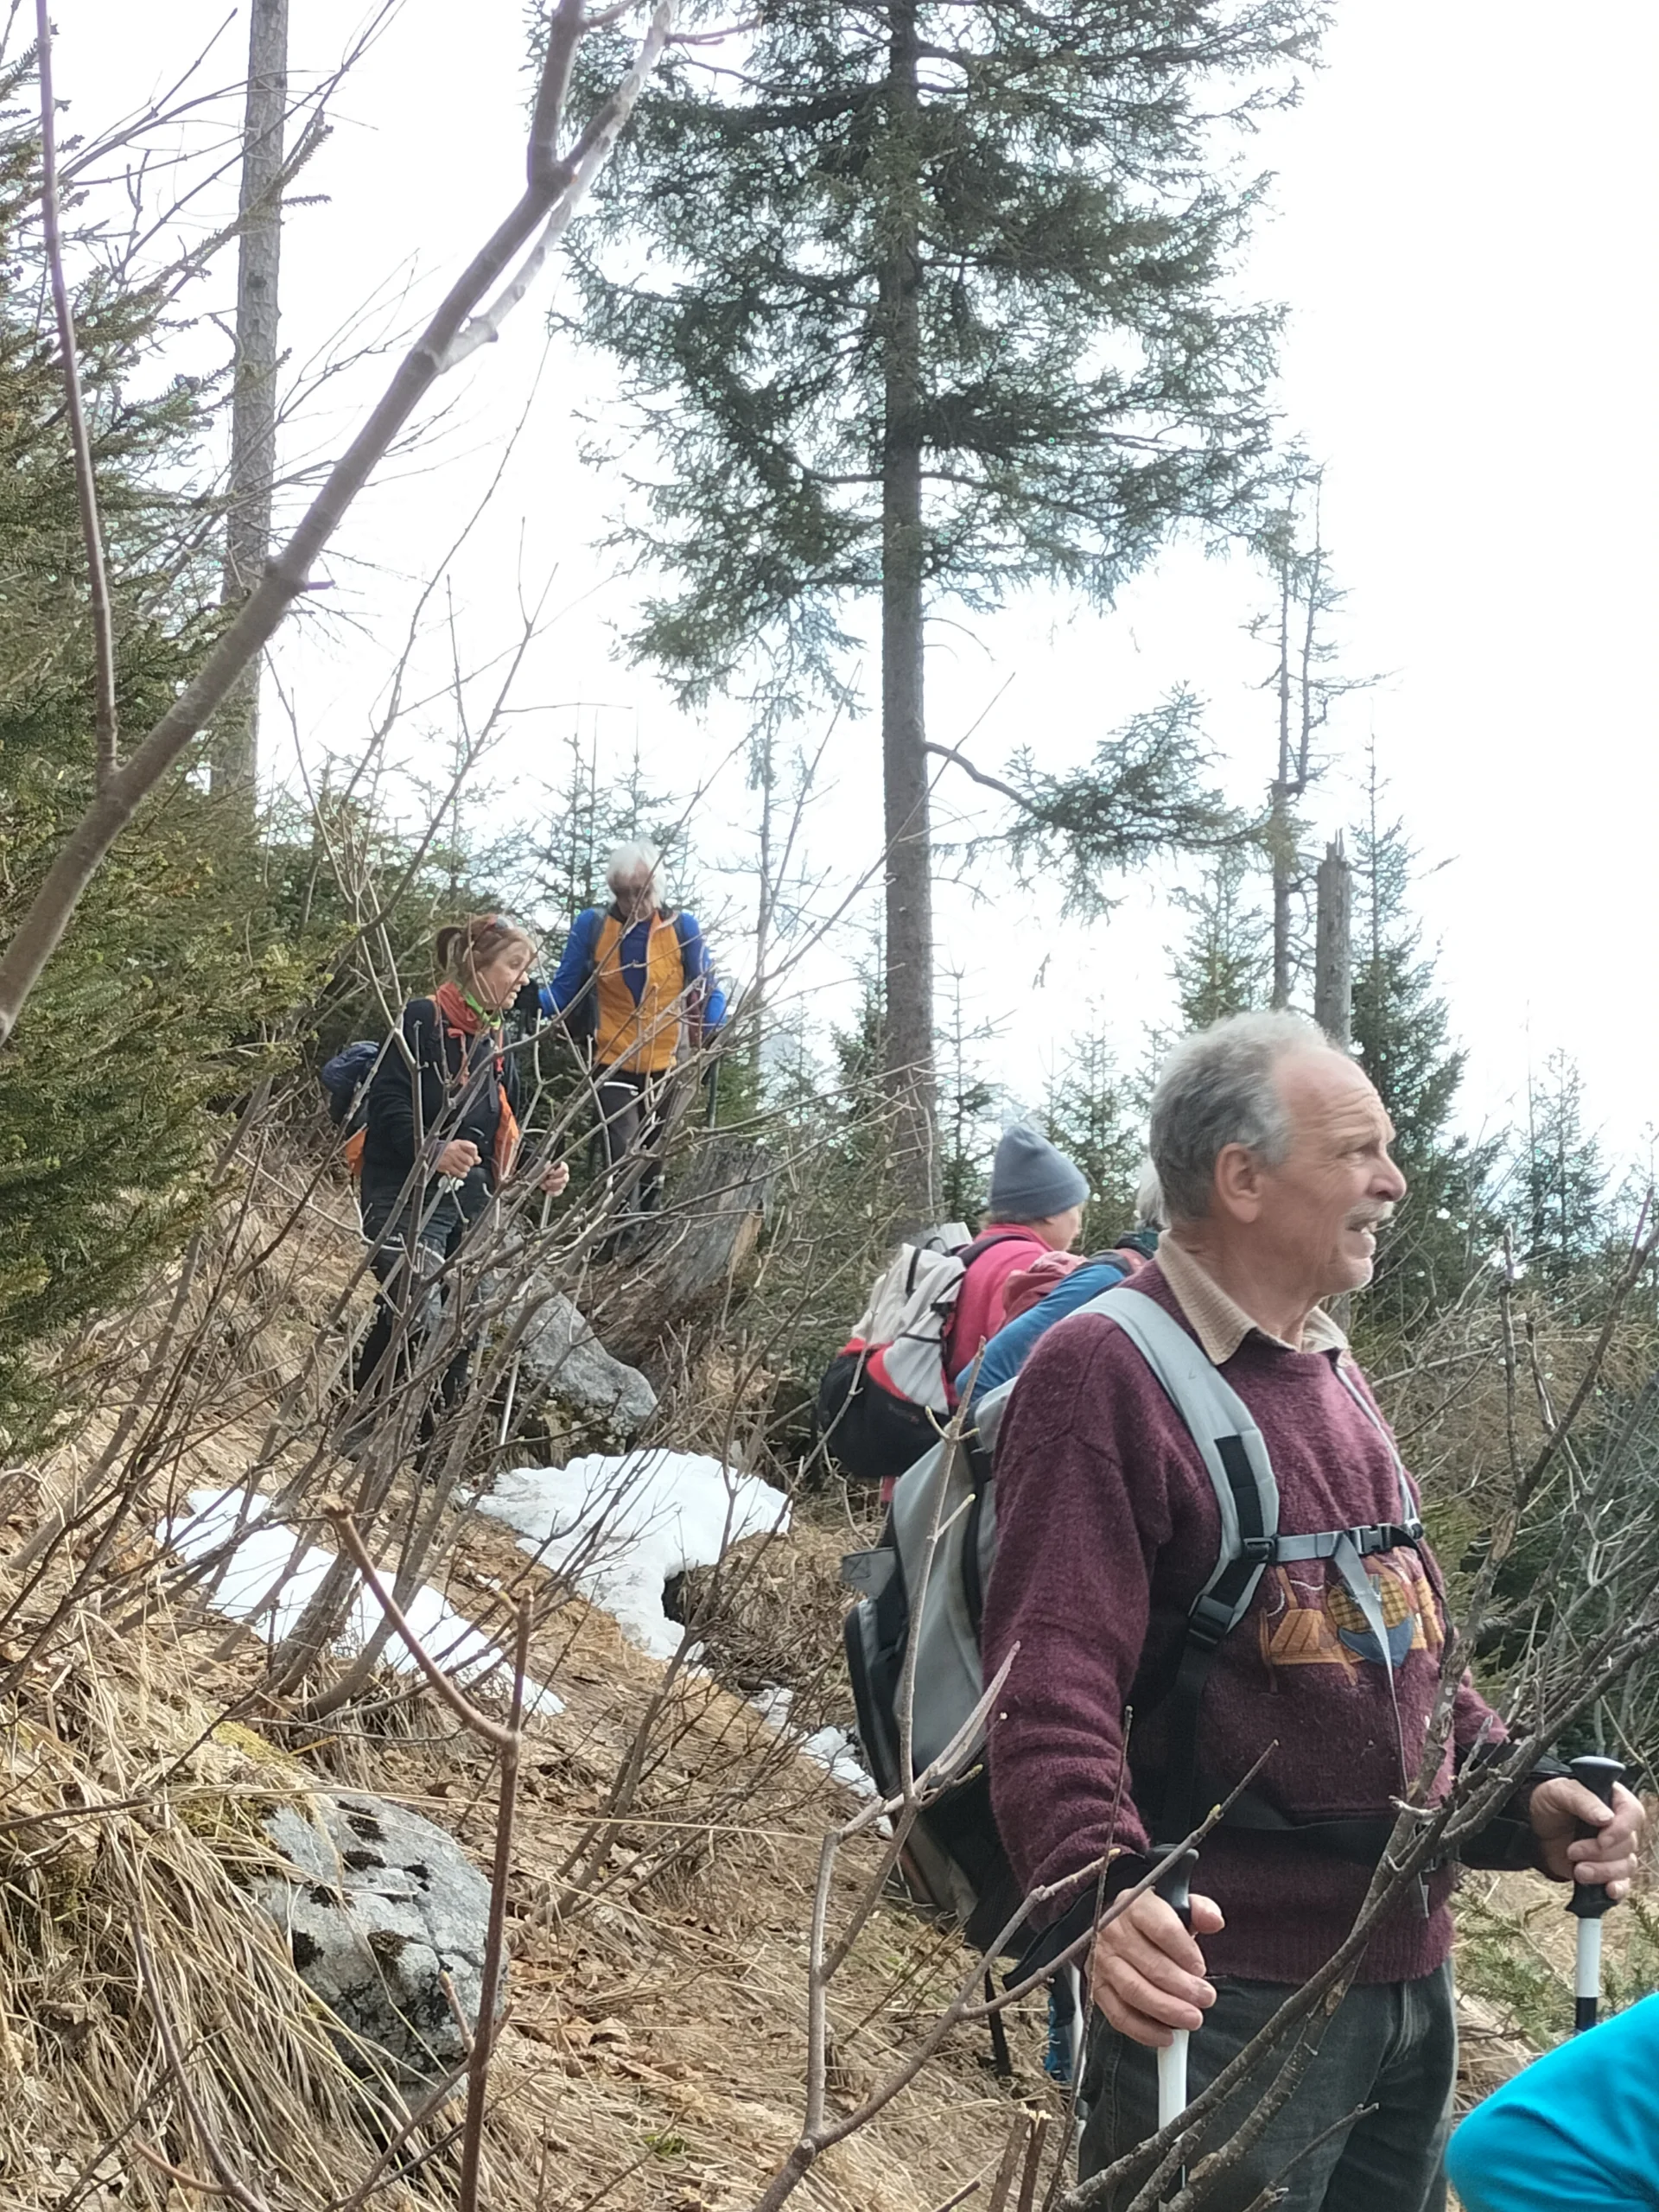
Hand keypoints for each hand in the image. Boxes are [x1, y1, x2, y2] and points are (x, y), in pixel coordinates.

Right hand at [436, 1139, 480, 1178]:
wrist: (433, 1152)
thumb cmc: (447, 1149)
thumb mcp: (459, 1146)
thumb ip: (469, 1151)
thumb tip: (478, 1160)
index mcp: (458, 1143)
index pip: (472, 1148)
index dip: (474, 1155)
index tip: (474, 1157)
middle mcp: (454, 1149)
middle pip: (469, 1160)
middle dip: (469, 1164)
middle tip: (466, 1164)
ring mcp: (450, 1158)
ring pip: (465, 1168)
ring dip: (465, 1169)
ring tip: (461, 1167)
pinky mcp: (446, 1166)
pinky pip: (459, 1173)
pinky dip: (461, 1174)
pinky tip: (460, 1172)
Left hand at [538, 1159, 569, 1197]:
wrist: (537, 1177)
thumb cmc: (541, 1170)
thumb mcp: (542, 1166)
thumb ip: (547, 1167)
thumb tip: (550, 1171)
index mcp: (561, 1166)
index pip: (564, 1169)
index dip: (558, 1172)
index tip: (550, 1174)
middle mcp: (564, 1175)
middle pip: (564, 1179)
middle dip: (554, 1181)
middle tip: (546, 1182)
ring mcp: (562, 1183)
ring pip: (562, 1186)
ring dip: (552, 1186)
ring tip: (544, 1185)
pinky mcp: (559, 1190)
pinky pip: (558, 1192)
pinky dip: (553, 1193)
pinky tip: (547, 1191)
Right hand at [1088, 1885, 1224, 2048]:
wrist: (1114, 1925)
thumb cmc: (1151, 1919)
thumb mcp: (1176, 1906)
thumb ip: (1200, 1910)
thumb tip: (1214, 1921)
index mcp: (1136, 1906)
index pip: (1162, 1929)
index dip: (1185, 1952)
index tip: (1201, 1969)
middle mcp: (1114, 1932)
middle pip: (1150, 1964)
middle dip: (1183, 1987)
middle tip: (1205, 1999)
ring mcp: (1103, 1961)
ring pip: (1134, 1991)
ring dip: (1166, 2010)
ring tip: (1192, 2019)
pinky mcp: (1098, 1987)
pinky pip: (1118, 2014)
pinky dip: (1143, 2030)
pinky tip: (1166, 2035)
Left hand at [1529, 1777, 1645, 1898]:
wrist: (1533, 1826)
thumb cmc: (1549, 1802)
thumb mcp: (1559, 1791)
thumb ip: (1583, 1800)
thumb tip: (1607, 1818)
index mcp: (1614, 1800)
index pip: (1633, 1813)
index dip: (1621, 1829)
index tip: (1602, 1840)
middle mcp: (1619, 1826)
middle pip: (1628, 1844)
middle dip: (1599, 1853)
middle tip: (1572, 1851)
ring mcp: (1614, 1850)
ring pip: (1626, 1866)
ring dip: (1602, 1871)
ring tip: (1578, 1870)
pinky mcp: (1607, 1870)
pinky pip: (1623, 1883)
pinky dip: (1618, 1888)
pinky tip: (1608, 1890)